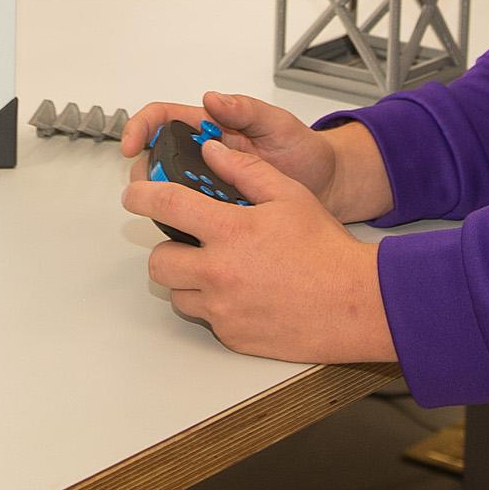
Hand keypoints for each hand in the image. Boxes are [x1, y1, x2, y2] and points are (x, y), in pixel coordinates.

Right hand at [121, 89, 394, 223]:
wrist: (328, 188)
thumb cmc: (304, 150)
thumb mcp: (279, 125)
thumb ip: (247, 110)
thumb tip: (211, 99)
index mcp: (211, 128)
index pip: (162, 119)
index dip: (140, 128)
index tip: (131, 146)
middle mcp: (204, 156)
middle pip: (156, 158)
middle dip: (146, 172)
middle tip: (152, 190)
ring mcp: (209, 186)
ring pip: (170, 191)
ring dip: (164, 201)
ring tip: (175, 212)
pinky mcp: (218, 213)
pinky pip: (191, 217)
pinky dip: (184, 224)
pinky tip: (190, 232)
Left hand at [124, 136, 396, 364]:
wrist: (356, 304)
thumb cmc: (327, 250)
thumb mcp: (289, 195)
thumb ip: (245, 170)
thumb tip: (212, 152)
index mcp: (230, 231)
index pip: (166, 206)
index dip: (141, 196)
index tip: (133, 195)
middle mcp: (218, 273)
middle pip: (158, 261)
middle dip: (167, 248)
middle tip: (188, 243)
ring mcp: (222, 310)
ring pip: (177, 294)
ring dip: (188, 280)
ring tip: (219, 270)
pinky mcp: (232, 337)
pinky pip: (205, 319)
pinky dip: (213, 306)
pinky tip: (242, 294)